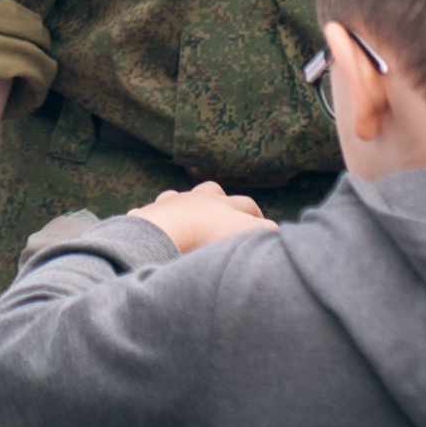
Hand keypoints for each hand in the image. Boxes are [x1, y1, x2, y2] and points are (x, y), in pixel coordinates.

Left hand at [128, 182, 276, 253]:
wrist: (162, 235)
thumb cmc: (206, 235)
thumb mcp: (244, 233)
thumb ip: (265, 232)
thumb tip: (278, 230)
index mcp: (221, 203)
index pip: (245, 204)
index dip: (256, 214)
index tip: (262, 225)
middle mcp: (195, 198)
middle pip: (211, 191)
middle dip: (219, 200)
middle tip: (223, 216)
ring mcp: (169, 203)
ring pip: (178, 197)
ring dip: (184, 207)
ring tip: (186, 222)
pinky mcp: (147, 215)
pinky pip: (149, 213)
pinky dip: (154, 220)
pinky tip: (155, 231)